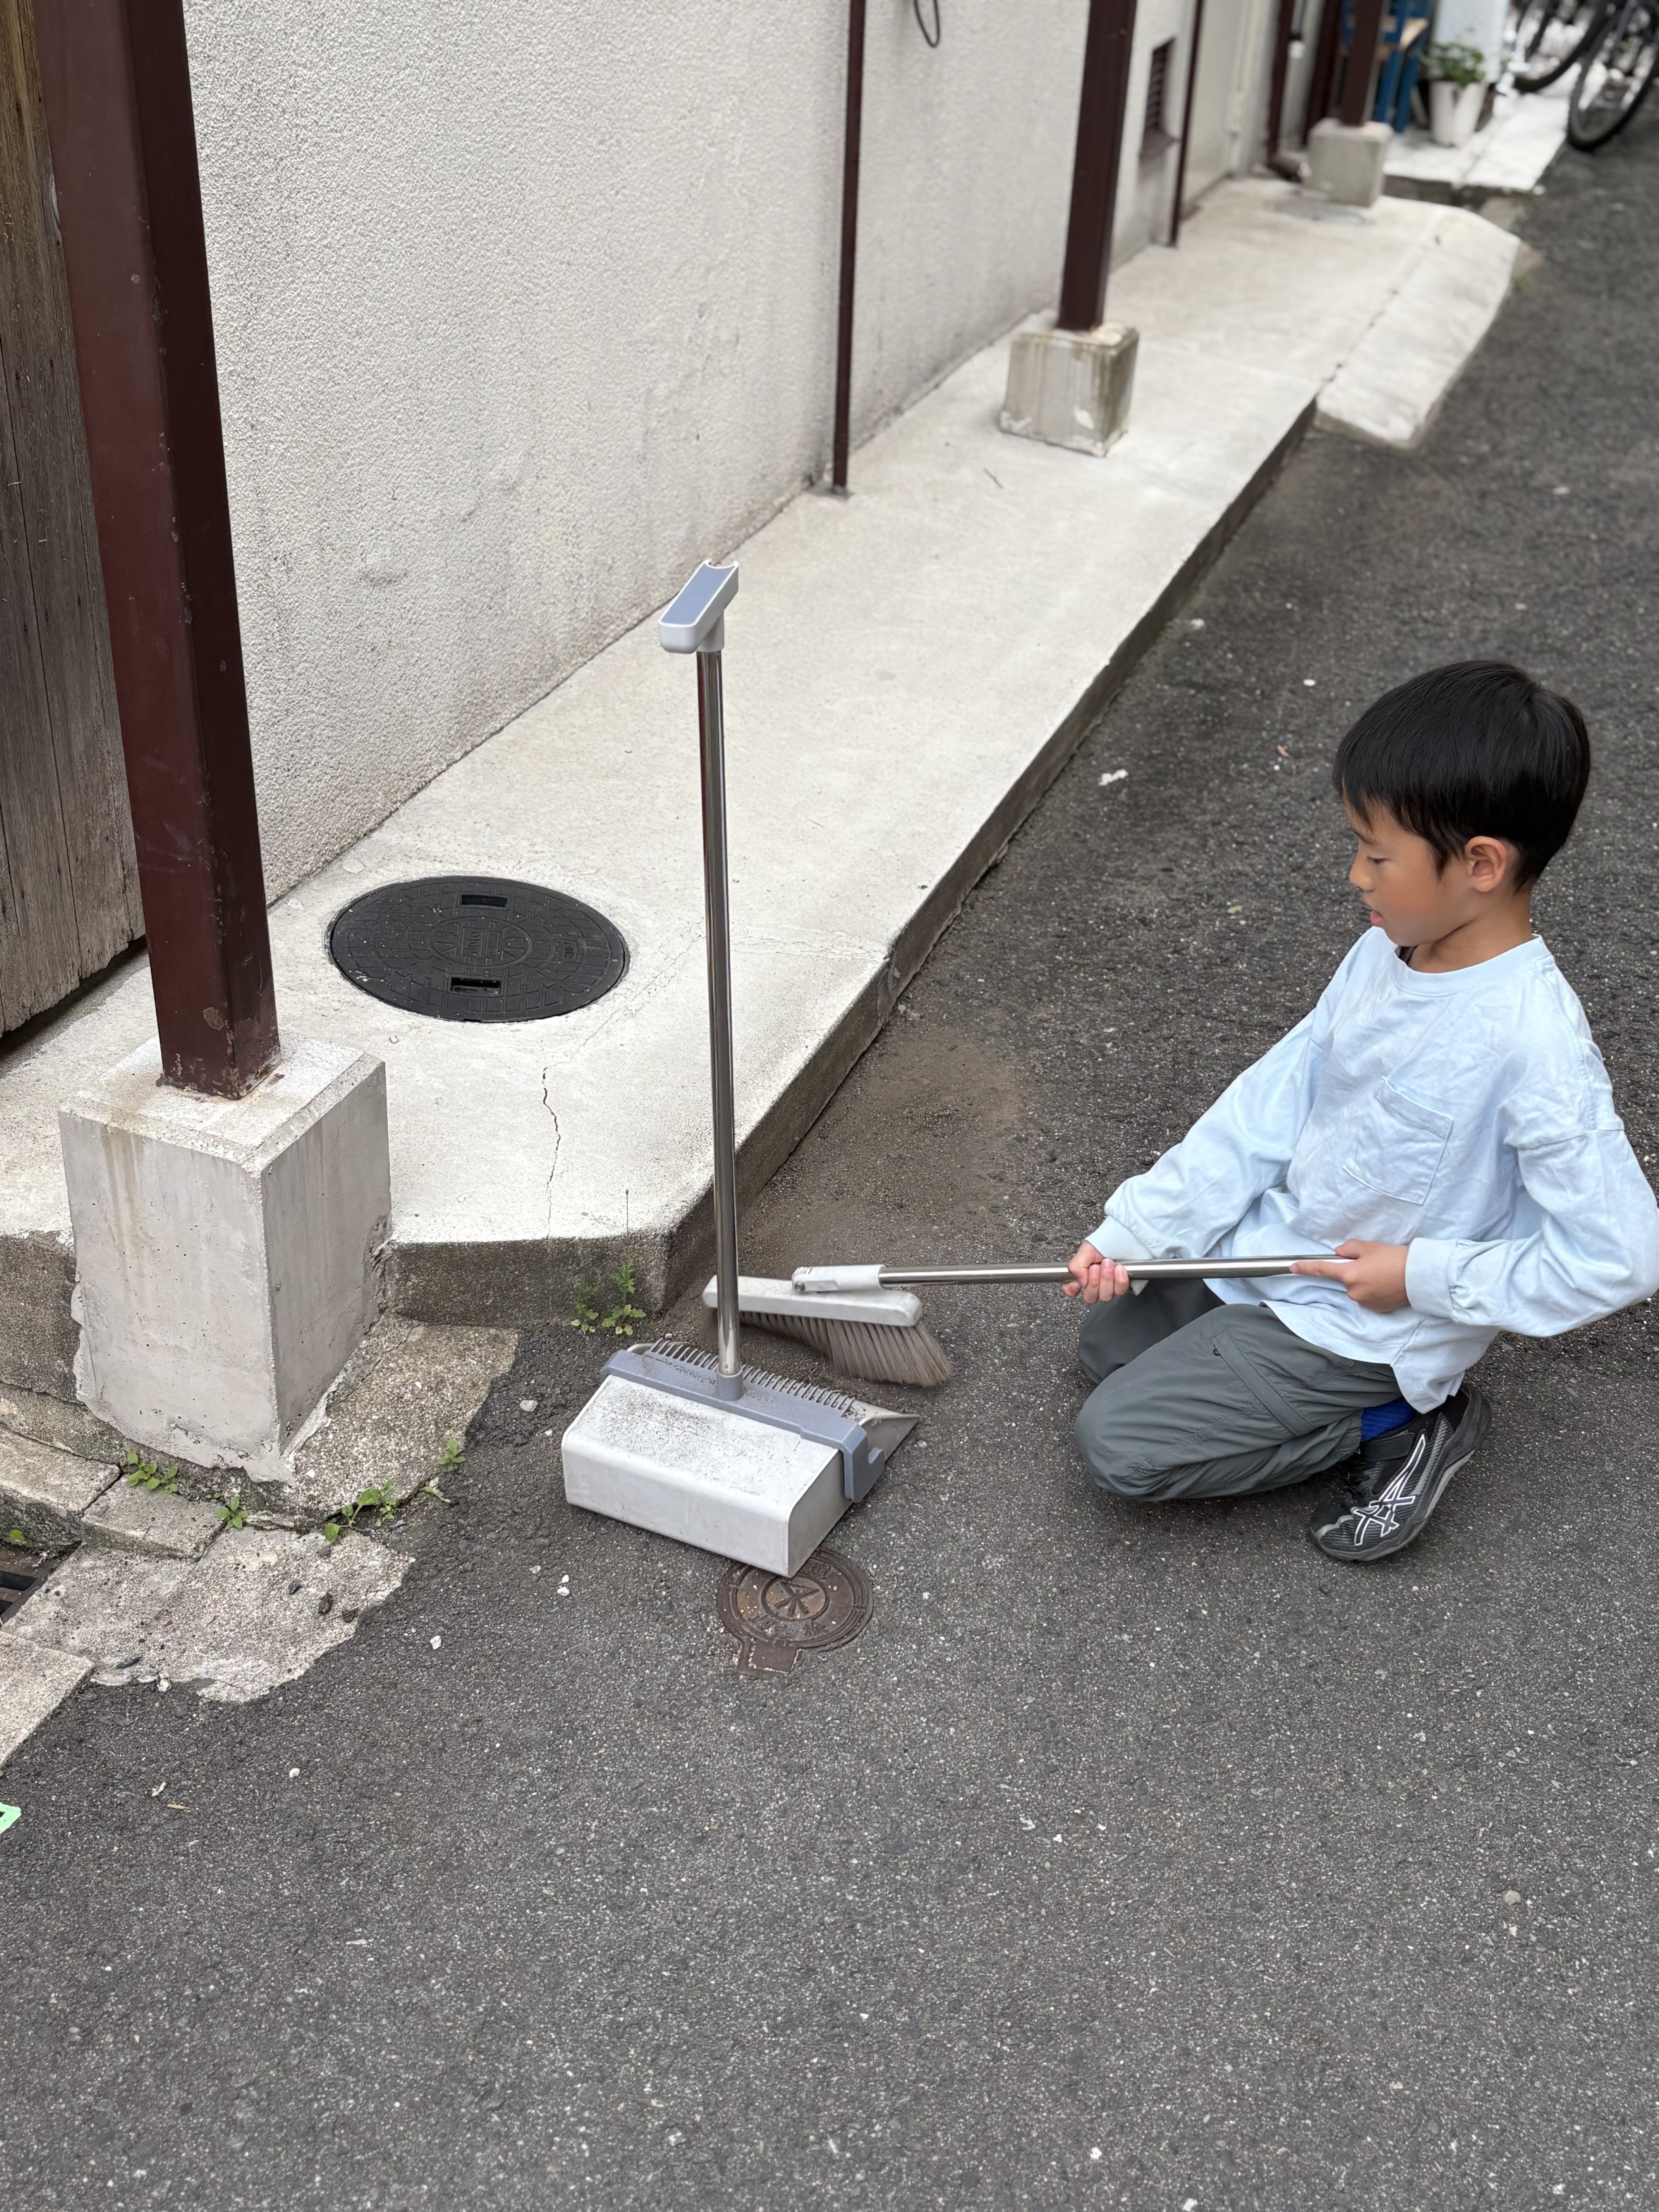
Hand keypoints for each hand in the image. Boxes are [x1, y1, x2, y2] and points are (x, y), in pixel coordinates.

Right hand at [1065, 1240, 1130, 1303]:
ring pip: (1105, 1296)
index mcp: (1082, 1275)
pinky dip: (1119, 1280)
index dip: (1072, 1289)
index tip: (1077, 1283)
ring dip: (1106, 1279)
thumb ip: (1076, 1266)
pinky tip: (1119, 1269)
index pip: (1071, 1289)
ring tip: (1108, 1263)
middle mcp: (1094, 1284)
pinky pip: (1119, 1291)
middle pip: (1089, 1297)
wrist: (1125, 1237)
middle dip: (1094, 1282)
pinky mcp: (1121, 1287)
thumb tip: (1078, 1281)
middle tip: (1096, 1267)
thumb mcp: (1086, 1250)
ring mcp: (1109, 1287)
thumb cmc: (1106, 1243)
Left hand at [1292, 1239, 1409, 1312]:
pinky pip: (1367, 1297)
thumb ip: (1349, 1248)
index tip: (1292, 1267)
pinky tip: (1386, 1284)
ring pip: (1356, 1289)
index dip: (1305, 1268)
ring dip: (1364, 1281)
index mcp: (1349, 1274)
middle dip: (1354, 1271)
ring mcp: (1364, 1302)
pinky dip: (1372, 1290)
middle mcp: (1353, 1291)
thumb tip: (1338, 1254)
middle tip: (1373, 1263)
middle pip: (1345, 1279)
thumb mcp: (1370, 1247)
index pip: (1322, 1270)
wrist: (1419, 1277)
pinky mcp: (1375, 1309)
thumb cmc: (1394, 1258)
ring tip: (1383, 1273)